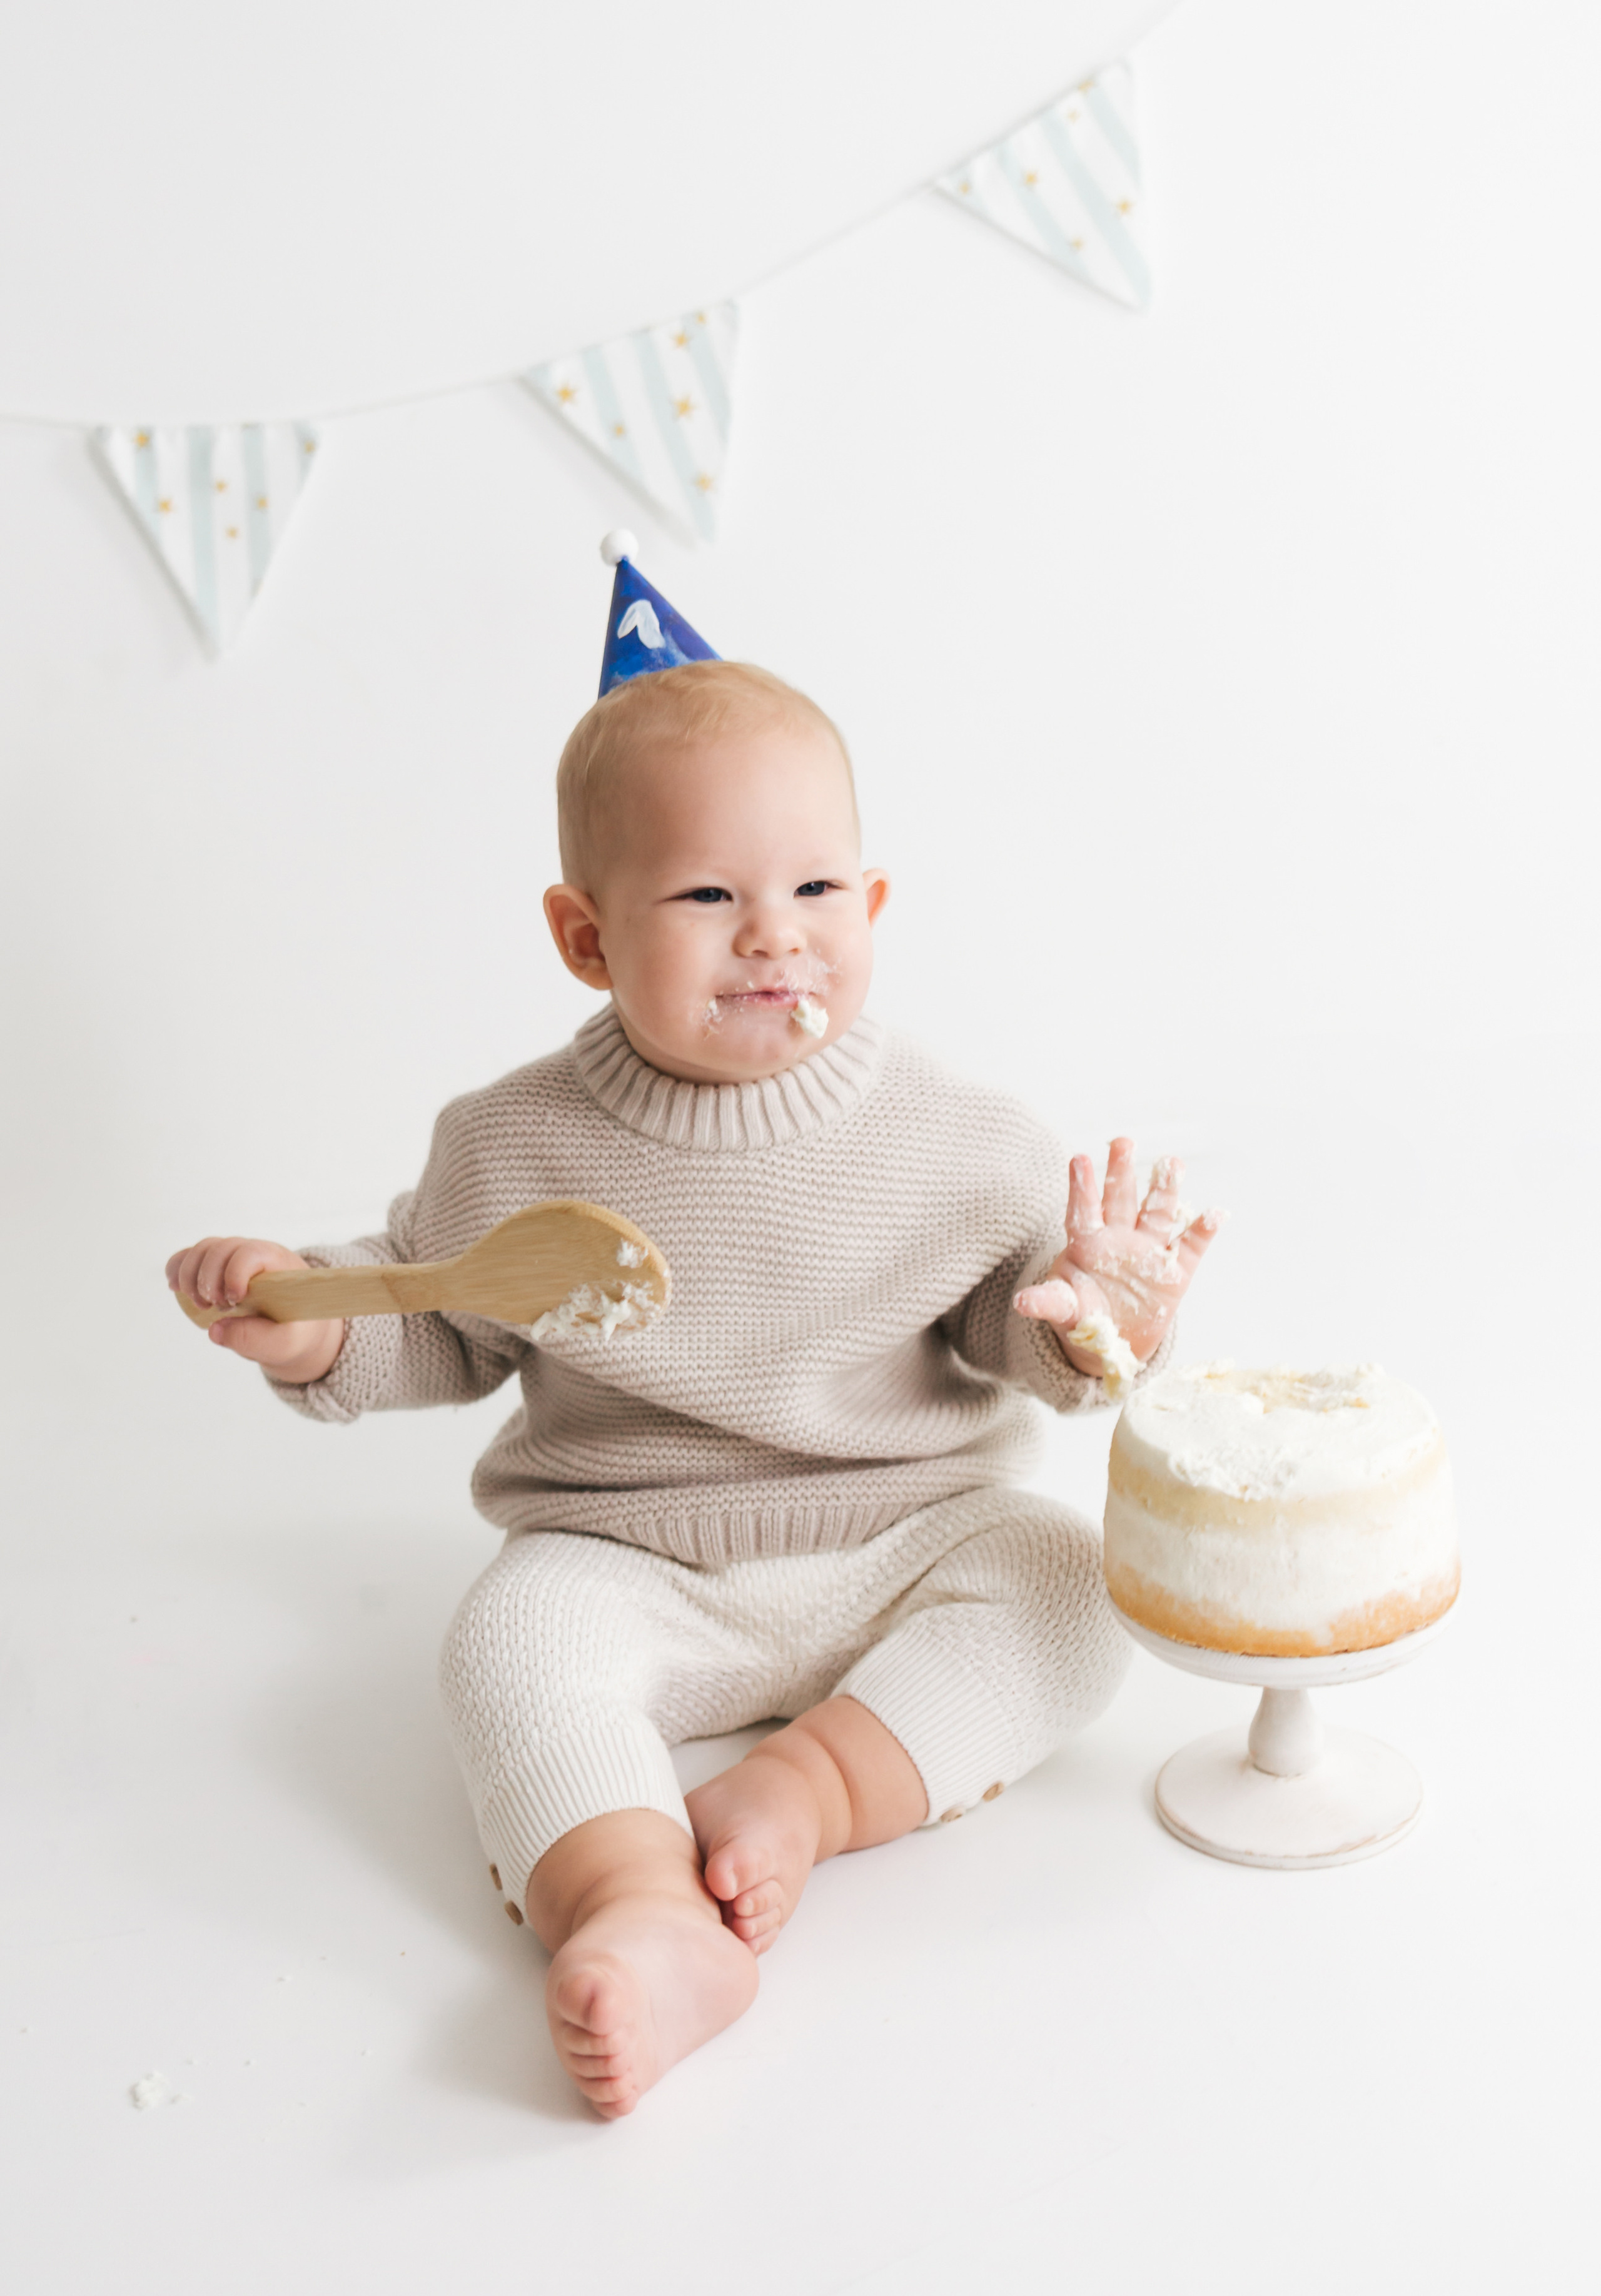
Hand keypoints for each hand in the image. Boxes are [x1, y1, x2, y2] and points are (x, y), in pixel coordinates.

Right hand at [165, 1236, 344, 1384]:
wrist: (295, 1327)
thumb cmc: (294, 1331)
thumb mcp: (285, 1343)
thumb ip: (255, 1339)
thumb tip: (215, 1330)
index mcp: (280, 1266)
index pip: (252, 1252)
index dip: (234, 1273)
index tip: (233, 1301)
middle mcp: (256, 1254)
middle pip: (222, 1248)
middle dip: (209, 1279)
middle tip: (215, 1308)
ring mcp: (234, 1258)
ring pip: (204, 1249)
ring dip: (191, 1275)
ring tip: (200, 1305)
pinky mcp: (216, 1268)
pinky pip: (191, 1256)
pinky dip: (178, 1268)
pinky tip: (176, 1288)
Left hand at [1013, 1139, 1219, 1379]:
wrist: (1113, 1339)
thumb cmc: (1083, 1313)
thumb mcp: (1063, 1308)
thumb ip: (1046, 1302)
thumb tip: (1020, 1303)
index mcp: (1088, 1244)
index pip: (1084, 1211)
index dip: (1082, 1187)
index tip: (1079, 1159)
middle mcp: (1120, 1239)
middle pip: (1120, 1200)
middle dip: (1121, 1172)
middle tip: (1122, 1141)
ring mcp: (1148, 1252)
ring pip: (1158, 1213)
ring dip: (1165, 1190)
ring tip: (1171, 1163)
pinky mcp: (1175, 1272)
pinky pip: (1191, 1247)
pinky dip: (1204, 1231)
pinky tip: (1215, 1213)